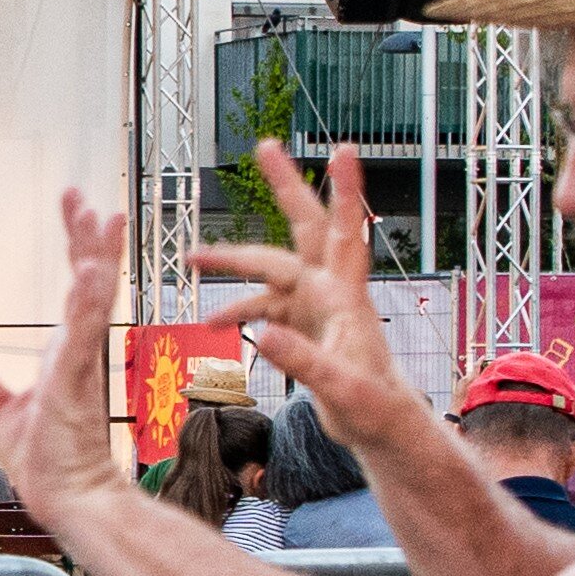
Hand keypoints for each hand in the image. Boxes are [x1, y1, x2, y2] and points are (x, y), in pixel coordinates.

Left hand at [0, 194, 134, 524]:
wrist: (71, 500)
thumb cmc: (48, 462)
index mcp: (67, 354)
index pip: (78, 289)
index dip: (79, 247)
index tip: (78, 207)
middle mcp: (79, 353)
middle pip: (92, 285)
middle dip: (91, 241)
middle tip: (89, 201)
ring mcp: (81, 367)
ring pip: (95, 303)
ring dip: (98, 262)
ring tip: (102, 222)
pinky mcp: (76, 386)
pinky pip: (83, 338)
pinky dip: (86, 306)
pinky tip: (89, 276)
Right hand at [193, 140, 411, 446]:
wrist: (383, 430)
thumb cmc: (374, 409)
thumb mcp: (340, 389)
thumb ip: (301, 360)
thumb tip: (262, 333)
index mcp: (345, 297)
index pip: (345, 233)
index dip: (346, 191)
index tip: (344, 148)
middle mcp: (330, 291)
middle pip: (305, 228)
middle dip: (286, 186)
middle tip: (265, 145)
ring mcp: (316, 306)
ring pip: (272, 269)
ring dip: (234, 263)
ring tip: (191, 258)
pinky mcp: (305, 325)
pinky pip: (265, 308)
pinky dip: (239, 312)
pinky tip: (216, 325)